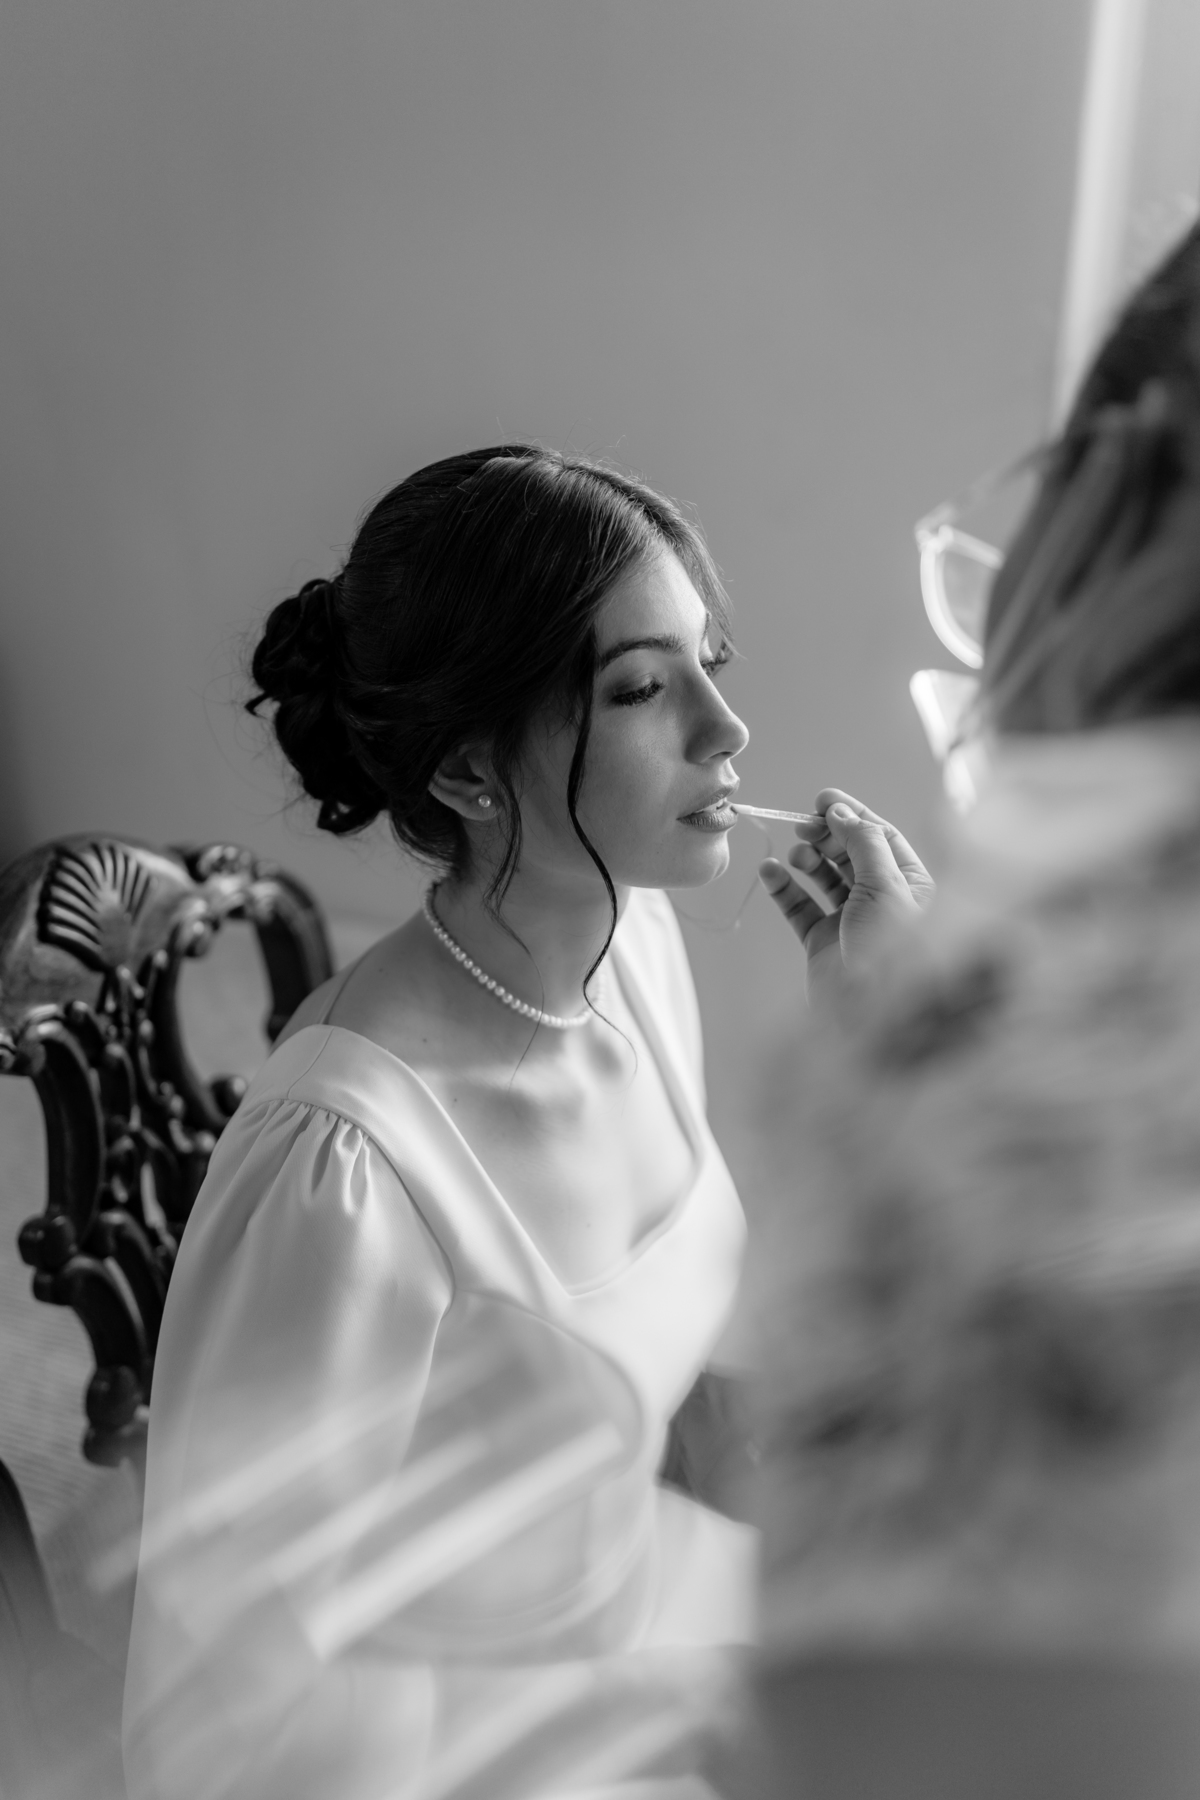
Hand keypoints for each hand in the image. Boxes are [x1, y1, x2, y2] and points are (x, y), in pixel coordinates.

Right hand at [758, 788, 933, 1007]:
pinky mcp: (822, 943)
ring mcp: (850, 922)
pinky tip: (771, 872)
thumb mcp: (887, 887)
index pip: (880, 837)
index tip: (823, 800)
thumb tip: (841, 813)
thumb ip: (863, 843)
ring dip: (808, 860)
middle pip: (851, 854)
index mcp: (911, 885)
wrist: (871, 1017)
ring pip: (825, 878)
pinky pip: (800, 907)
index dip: (852, 815)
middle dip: (827, 835)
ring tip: (796, 855)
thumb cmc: (892, 953)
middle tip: (804, 826)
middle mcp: (883, 901)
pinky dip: (785, 887)